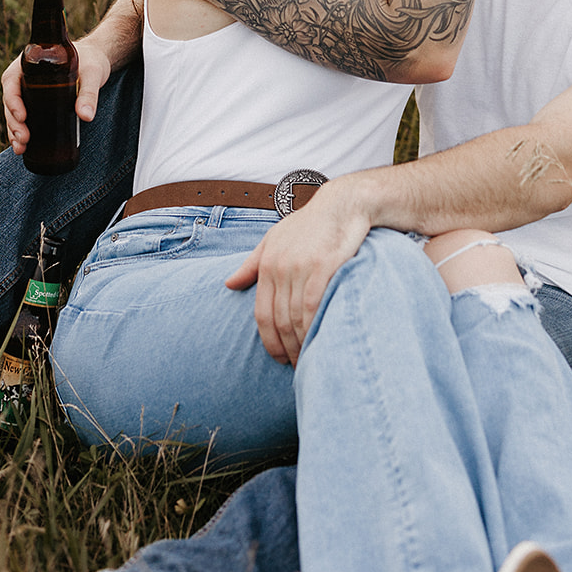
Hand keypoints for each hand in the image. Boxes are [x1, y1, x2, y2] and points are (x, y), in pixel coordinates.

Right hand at [2, 36, 111, 153]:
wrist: (96, 59)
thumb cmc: (92, 60)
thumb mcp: (93, 74)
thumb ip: (90, 93)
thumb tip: (86, 117)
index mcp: (31, 62)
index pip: (11, 80)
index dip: (13, 100)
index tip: (22, 117)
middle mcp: (25, 76)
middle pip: (10, 100)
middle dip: (13, 122)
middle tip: (24, 138)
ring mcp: (29, 90)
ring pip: (13, 111)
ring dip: (13, 130)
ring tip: (20, 148)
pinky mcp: (37, 102)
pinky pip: (22, 117)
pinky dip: (20, 132)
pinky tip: (21, 147)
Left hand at [224, 182, 372, 364]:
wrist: (343, 203)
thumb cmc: (310, 224)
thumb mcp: (275, 238)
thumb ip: (252, 263)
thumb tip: (228, 284)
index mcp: (267, 263)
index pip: (262, 315)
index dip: (270, 342)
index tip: (280, 359)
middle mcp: (280, 267)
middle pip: (279, 321)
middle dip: (287, 349)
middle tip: (298, 367)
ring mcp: (301, 267)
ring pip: (295, 318)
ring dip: (302, 344)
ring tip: (310, 359)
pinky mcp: (324, 266)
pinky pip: (313, 306)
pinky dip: (314, 327)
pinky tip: (320, 340)